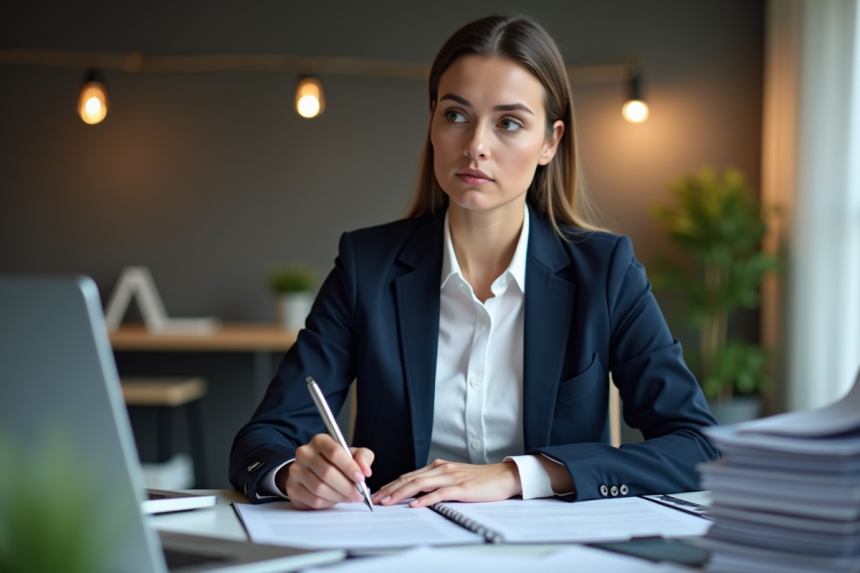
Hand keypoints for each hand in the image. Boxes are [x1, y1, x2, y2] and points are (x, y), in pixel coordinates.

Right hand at [278, 433, 373, 509]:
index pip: (334, 452)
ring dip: (339, 496)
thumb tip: (365, 470)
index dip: (349, 467)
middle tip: (359, 494)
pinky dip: (328, 503)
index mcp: (320, 441)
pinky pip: (313, 500)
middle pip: (327, 472)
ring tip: (349, 497)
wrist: (312, 472)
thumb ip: (363, 457)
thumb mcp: (352, 454)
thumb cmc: (336, 463)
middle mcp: (304, 452)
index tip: (361, 478)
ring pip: (320, 488)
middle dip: (347, 486)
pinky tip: (335, 499)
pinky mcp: (292, 488)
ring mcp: (296, 470)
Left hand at [370, 459, 521, 508]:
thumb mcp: (453, 478)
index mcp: (437, 466)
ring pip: (419, 484)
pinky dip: (425, 499)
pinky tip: (415, 505)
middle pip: (409, 478)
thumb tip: (416, 494)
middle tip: (375, 500)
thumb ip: (435, 482)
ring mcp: (451, 477)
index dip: (391, 484)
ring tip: (387, 502)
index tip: (377, 494)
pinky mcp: (461, 488)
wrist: (503, 476)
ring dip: (400, 493)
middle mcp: (441, 468)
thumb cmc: (479, 480)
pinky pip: (439, 493)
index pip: (408, 475)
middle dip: (389, 489)